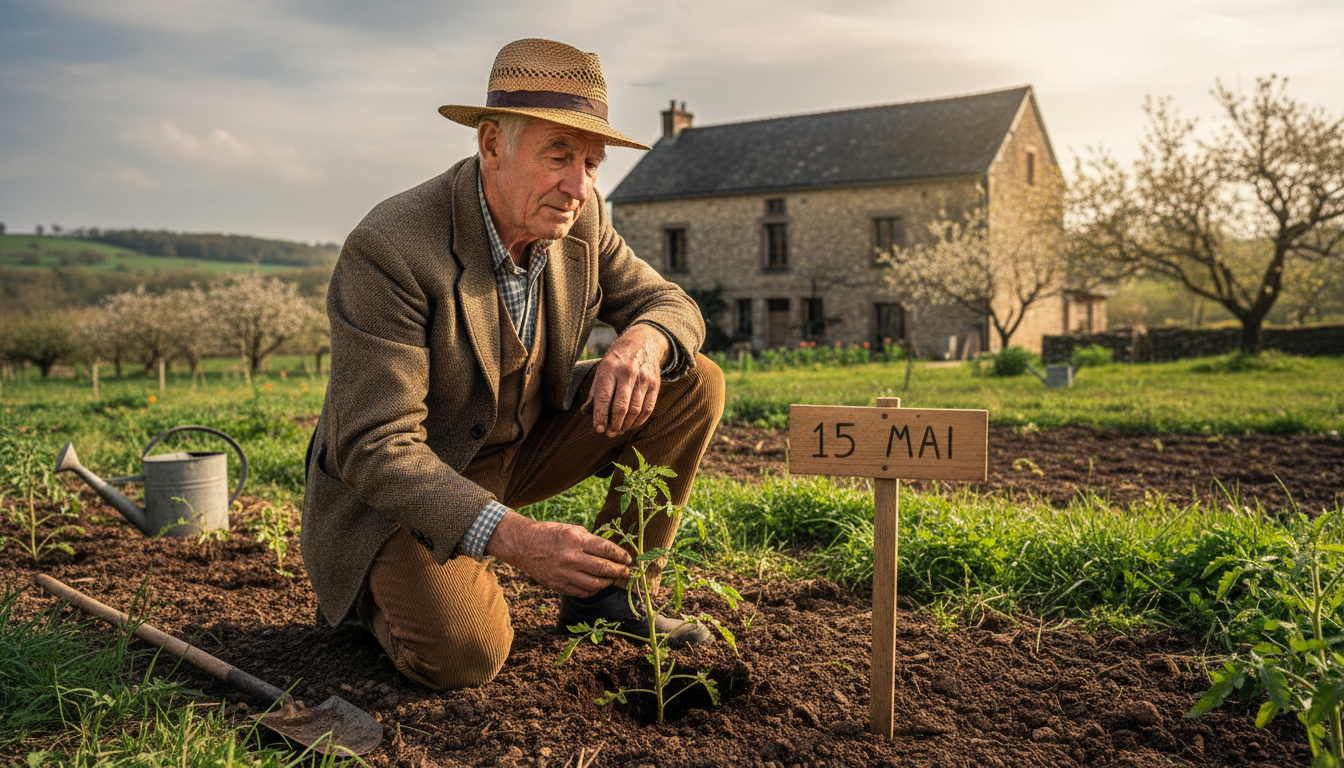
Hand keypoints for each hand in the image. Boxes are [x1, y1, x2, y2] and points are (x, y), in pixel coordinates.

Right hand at [484, 510, 630, 596]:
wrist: (522, 545)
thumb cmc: (549, 534)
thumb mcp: (571, 529)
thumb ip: (590, 541)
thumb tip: (611, 551)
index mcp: (575, 540)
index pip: (606, 550)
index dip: (620, 555)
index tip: (628, 559)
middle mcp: (570, 558)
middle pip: (603, 569)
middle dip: (619, 571)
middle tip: (626, 572)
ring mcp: (563, 574)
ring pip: (594, 584)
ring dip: (608, 582)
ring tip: (613, 579)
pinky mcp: (557, 585)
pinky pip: (581, 592)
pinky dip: (593, 590)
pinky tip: (597, 585)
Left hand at [582, 324, 669, 437]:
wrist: (643, 342)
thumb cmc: (617, 360)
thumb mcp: (602, 369)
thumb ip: (594, 392)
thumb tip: (586, 413)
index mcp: (609, 368)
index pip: (604, 397)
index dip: (601, 416)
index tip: (598, 429)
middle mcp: (627, 372)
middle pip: (621, 407)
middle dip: (614, 424)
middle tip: (609, 432)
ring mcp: (643, 378)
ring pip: (635, 410)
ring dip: (626, 425)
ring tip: (618, 430)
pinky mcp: (655, 384)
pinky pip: (648, 409)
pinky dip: (639, 421)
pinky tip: (631, 425)